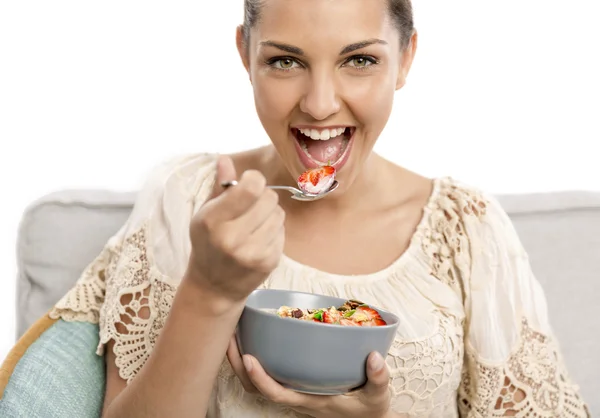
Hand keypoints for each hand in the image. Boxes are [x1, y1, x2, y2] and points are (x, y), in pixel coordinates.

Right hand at [186, 155, 284, 302]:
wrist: (213, 286)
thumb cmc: (208, 243)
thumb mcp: (206, 214)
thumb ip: (219, 186)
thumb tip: (225, 158)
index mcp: (213, 220)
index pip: (251, 187)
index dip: (254, 180)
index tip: (248, 185)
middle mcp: (232, 238)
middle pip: (269, 198)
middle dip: (263, 197)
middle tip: (251, 208)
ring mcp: (252, 252)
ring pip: (279, 214)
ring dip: (269, 215)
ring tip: (254, 225)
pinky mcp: (268, 262)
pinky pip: (282, 231)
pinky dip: (274, 232)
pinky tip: (259, 240)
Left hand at [226, 336, 393, 417]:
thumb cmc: (369, 407)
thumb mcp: (378, 396)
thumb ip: (379, 378)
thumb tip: (375, 357)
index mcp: (310, 401)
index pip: (276, 394)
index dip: (260, 378)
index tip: (249, 357)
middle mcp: (295, 396)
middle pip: (254, 387)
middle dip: (237, 364)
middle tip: (228, 334)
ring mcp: (292, 389)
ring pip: (255, 381)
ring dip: (239, 359)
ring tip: (232, 332)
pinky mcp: (294, 382)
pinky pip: (265, 373)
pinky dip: (253, 357)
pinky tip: (253, 336)